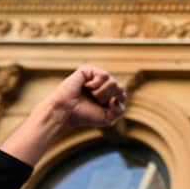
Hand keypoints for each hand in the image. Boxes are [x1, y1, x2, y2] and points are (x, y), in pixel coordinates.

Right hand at [0, 65, 126, 166]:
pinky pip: (103, 75)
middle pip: (120, 87)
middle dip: (108, 98)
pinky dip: (96, 85)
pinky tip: (86, 86)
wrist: (67, 111)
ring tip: (90, 94)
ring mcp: (96, 76)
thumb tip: (118, 98)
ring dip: (101, 92)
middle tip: (95, 100)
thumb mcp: (107, 118)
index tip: (104, 106)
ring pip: (112, 81)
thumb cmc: (85, 115)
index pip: (123, 94)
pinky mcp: (88, 70)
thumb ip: (119, 110)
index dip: (116, 102)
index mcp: (109, 94)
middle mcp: (103, 84)